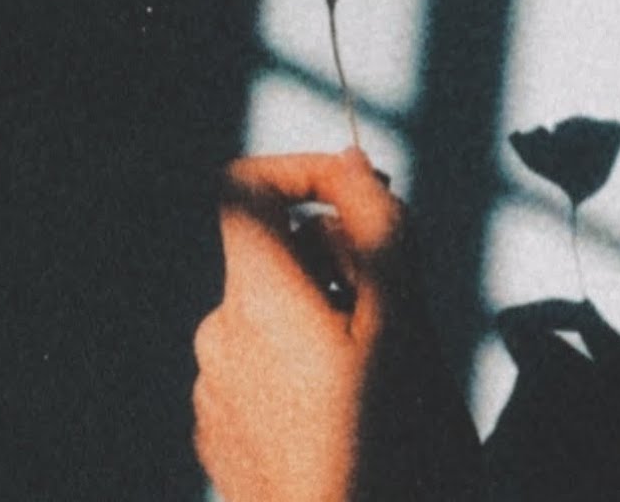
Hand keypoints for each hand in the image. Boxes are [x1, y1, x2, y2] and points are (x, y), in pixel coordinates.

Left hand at [191, 149, 413, 500]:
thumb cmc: (387, 451)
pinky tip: (348, 416)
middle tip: (398, 306)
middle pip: (269, 255)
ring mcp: (213, 393)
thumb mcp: (406, 328)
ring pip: (269, 315)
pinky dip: (302, 366)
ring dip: (323, 318)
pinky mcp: (221, 438)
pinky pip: (260, 369)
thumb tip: (353, 168)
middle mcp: (217, 337)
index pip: (242, 187)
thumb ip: (379, 231)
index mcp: (254, 300)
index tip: (361, 200)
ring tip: (379, 376)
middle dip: (336, 259)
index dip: (302, 171)